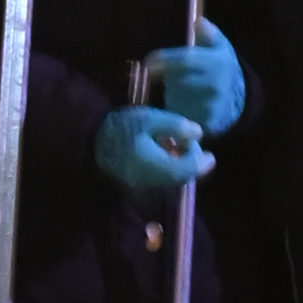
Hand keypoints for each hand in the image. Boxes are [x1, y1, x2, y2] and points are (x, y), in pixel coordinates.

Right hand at [97, 97, 217, 198]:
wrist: (92, 139)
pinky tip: (165, 152)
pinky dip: (169, 168)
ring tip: (178, 145)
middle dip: (191, 163)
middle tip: (191, 144)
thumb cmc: (122, 126)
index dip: (200, 163)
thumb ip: (175, 126)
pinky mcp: (136, 183)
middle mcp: (150, 180)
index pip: (186, 171)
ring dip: (181, 166)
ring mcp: (142, 184)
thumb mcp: (149, 119)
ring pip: (171, 180)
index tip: (210, 153)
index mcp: (154, 165)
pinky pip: (160, 179)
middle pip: (180, 178)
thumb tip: (199, 134)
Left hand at [135, 27, 244, 141]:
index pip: (186, 60)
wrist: (239, 98)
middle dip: (169, 78)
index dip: (165, 60)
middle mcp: (215, 84)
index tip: (147, 62)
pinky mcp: (206, 122)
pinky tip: (183, 103)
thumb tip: (198, 22)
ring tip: (182, 90)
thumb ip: (208, 33)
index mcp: (218, 62)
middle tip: (172, 76)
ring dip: (172, 93)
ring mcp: (211, 105)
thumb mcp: (219, 46)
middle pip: (177, 81)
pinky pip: (180, 114)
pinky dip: (176, 109)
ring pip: (176, 98)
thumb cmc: (222, 67)